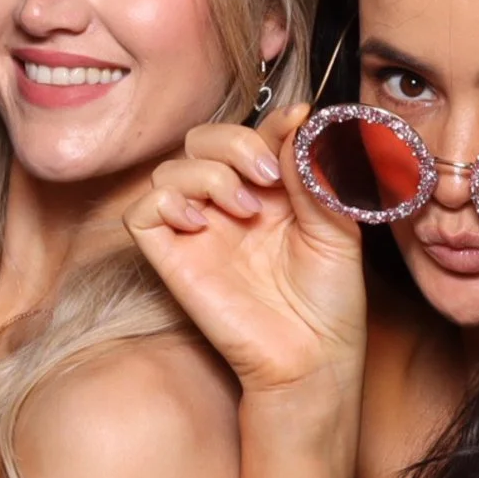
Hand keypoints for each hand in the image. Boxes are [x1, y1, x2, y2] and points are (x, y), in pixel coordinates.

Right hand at [127, 107, 367, 398]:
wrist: (313, 357)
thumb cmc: (330, 300)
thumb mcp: (337, 225)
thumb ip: (314, 173)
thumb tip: (297, 120)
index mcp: (270, 191)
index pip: (252, 134)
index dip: (271, 122)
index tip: (299, 124)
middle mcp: (229, 205)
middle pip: (201, 141)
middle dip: (233, 141)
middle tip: (267, 174)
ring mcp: (198, 231)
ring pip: (170, 169)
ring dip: (208, 174)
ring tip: (247, 209)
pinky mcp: (173, 259)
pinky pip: (141, 212)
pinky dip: (166, 202)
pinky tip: (202, 222)